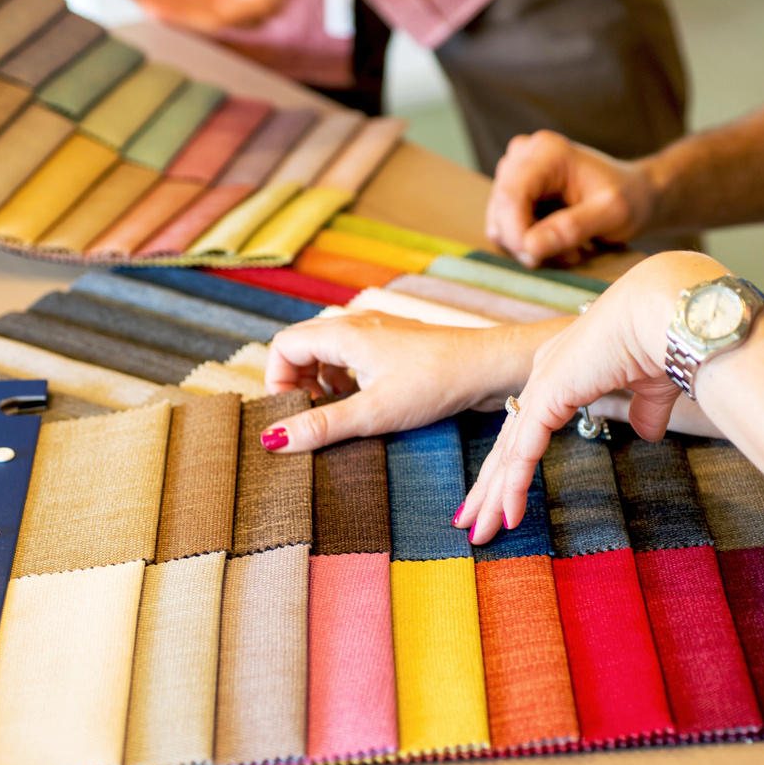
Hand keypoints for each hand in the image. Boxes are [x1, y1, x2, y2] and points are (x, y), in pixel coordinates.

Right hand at [261, 312, 565, 451]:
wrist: (490, 366)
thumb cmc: (436, 383)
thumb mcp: (374, 412)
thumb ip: (323, 425)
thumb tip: (274, 440)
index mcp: (343, 333)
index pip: (283, 346)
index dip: (277, 381)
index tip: (293, 413)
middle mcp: (357, 324)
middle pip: (302, 346)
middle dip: (297, 383)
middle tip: (312, 417)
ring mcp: (378, 331)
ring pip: (328, 351)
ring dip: (322, 381)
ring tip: (336, 412)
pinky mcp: (396, 344)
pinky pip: (354, 355)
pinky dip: (347, 378)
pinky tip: (365, 402)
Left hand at [454, 251, 725, 542]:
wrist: (666, 313)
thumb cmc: (662, 340)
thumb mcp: (651, 387)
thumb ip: (644, 411)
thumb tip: (649, 435)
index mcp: (562, 371)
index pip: (527, 428)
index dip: (512, 465)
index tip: (500, 498)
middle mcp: (543, 377)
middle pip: (507, 443)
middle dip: (487, 487)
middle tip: (470, 523)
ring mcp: (541, 385)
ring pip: (508, 452)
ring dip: (492, 496)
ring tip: (478, 534)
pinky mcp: (547, 395)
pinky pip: (524, 449)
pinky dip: (514, 484)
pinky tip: (508, 515)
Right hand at [487, 130, 655, 267]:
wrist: (637, 193)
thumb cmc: (631, 199)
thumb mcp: (613, 214)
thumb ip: (573, 228)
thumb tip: (529, 248)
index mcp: (546, 151)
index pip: (510, 196)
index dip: (516, 234)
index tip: (537, 260)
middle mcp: (523, 154)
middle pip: (500, 210)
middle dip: (527, 242)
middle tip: (570, 254)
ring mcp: (514, 170)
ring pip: (499, 221)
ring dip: (529, 244)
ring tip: (569, 247)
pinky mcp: (512, 189)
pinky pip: (504, 226)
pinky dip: (528, 242)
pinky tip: (558, 241)